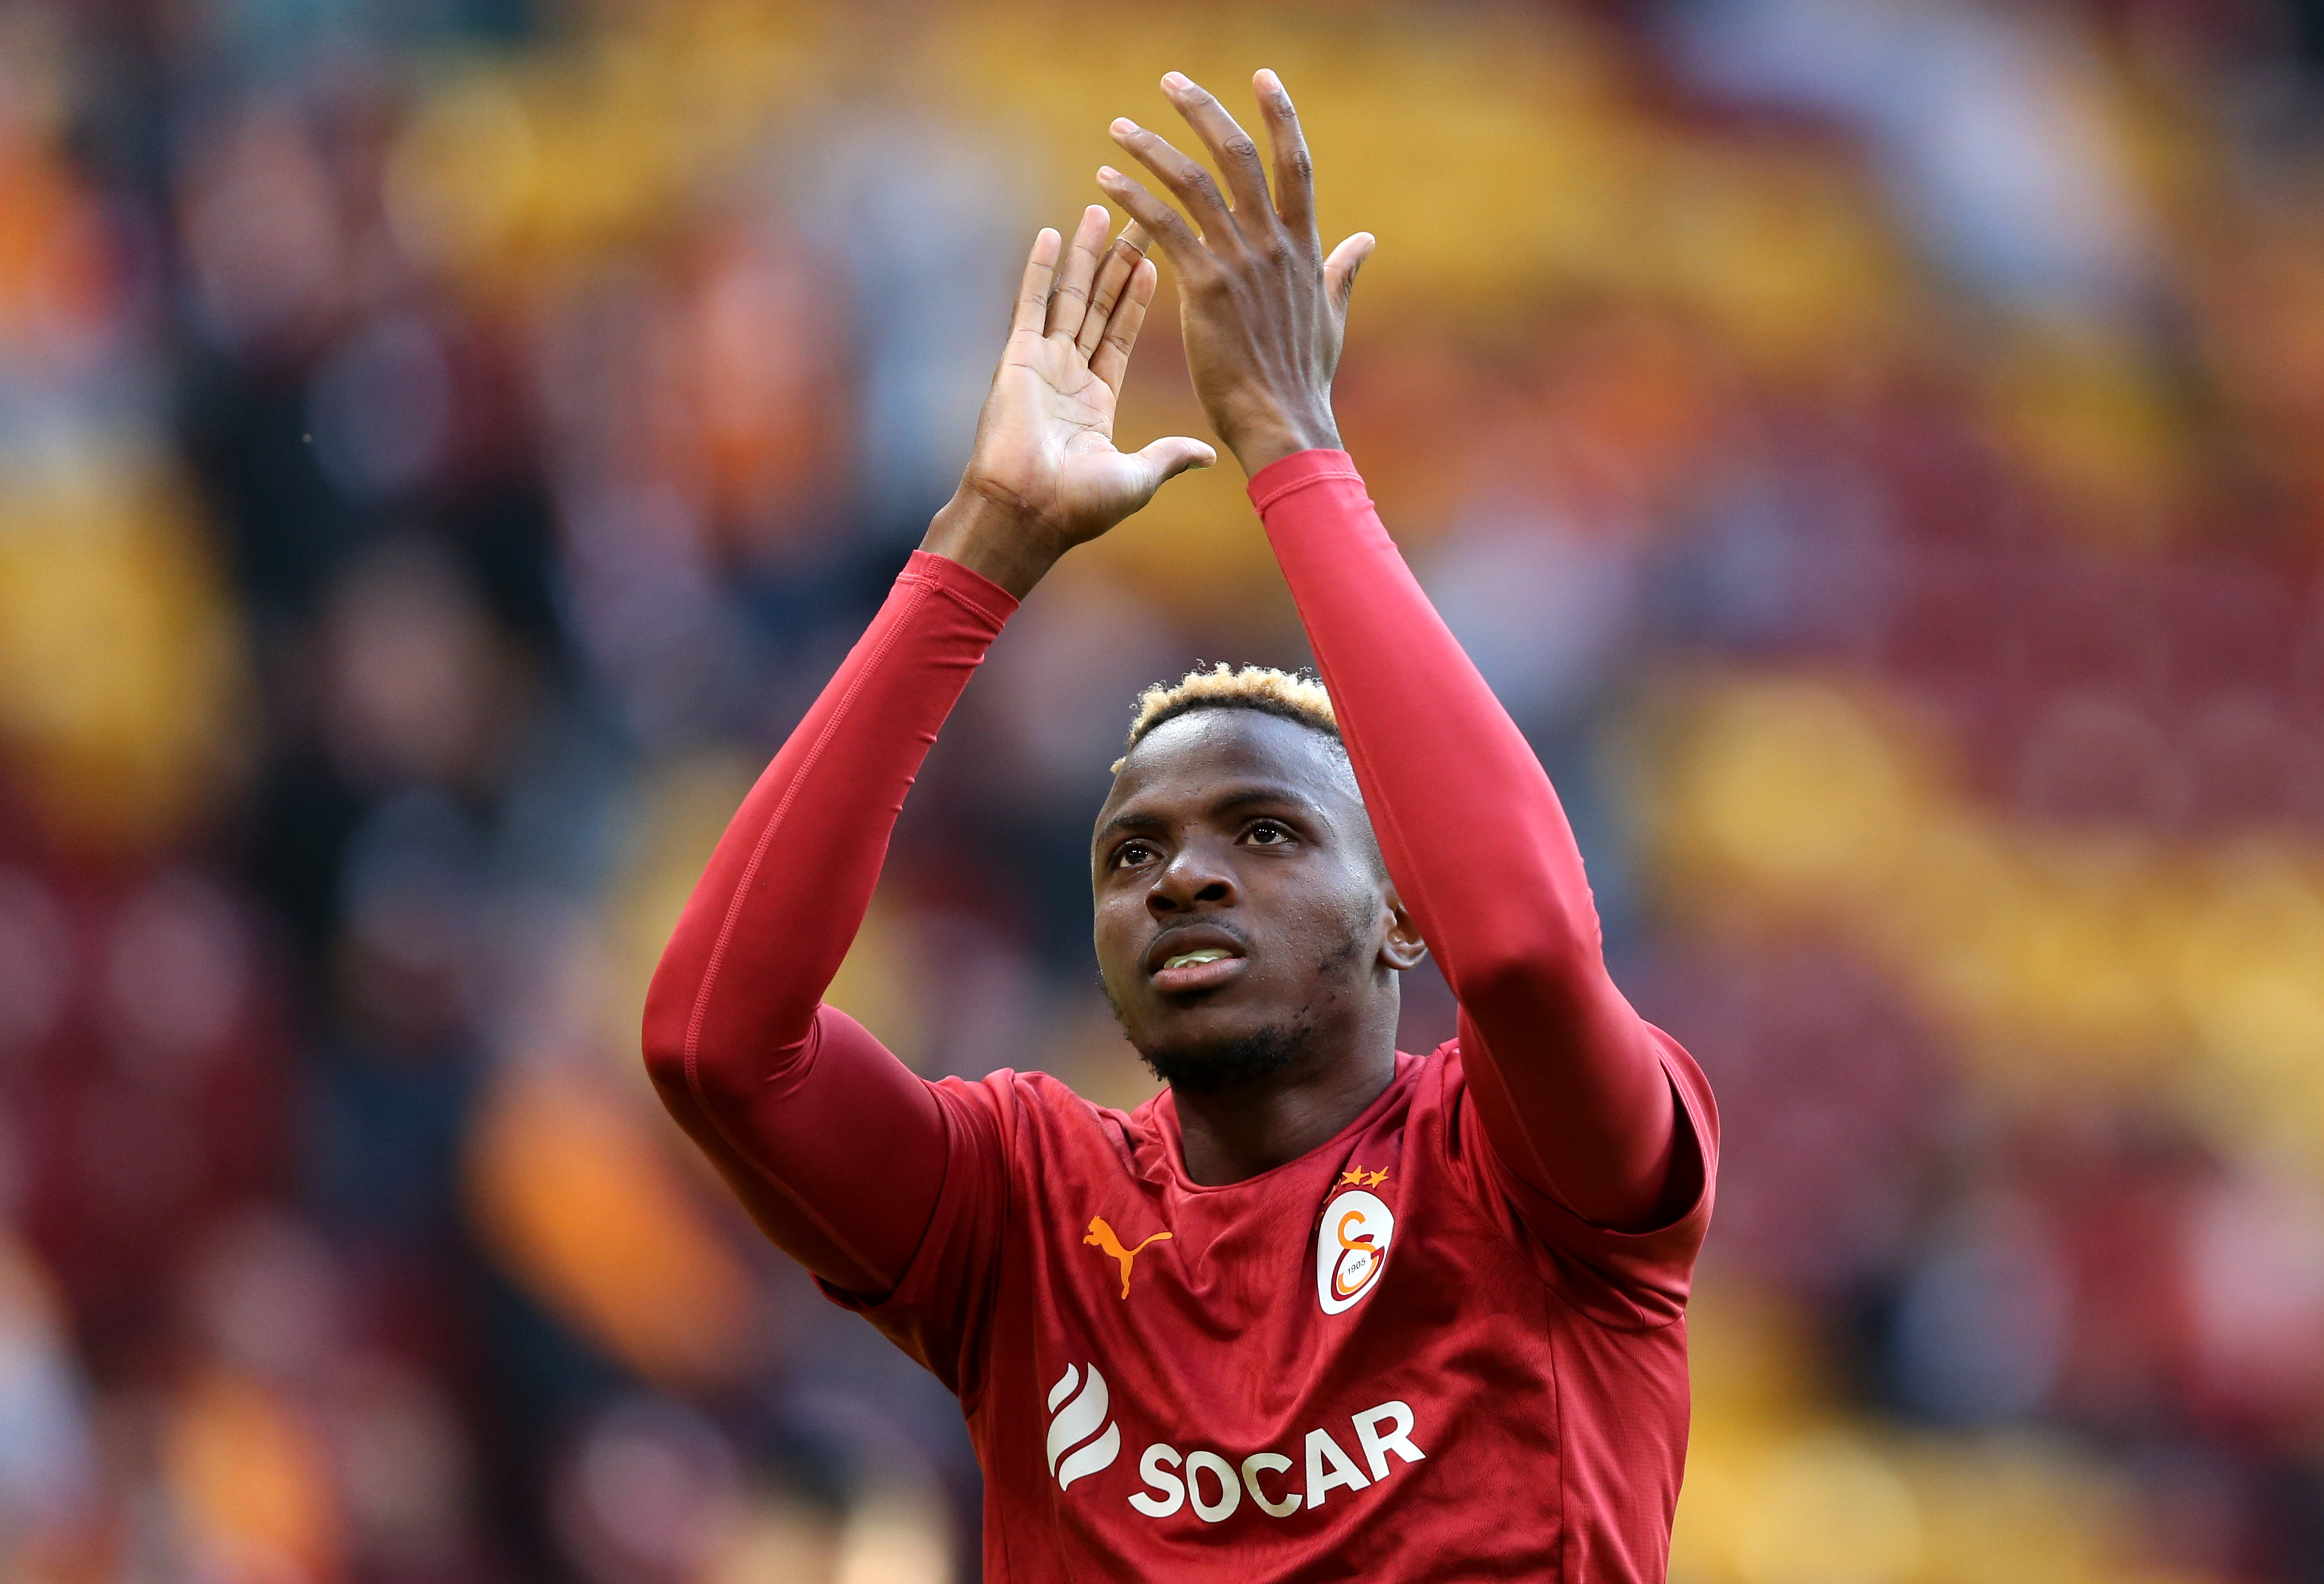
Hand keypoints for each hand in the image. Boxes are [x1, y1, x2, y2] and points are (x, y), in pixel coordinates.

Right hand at [924, 206, 1215, 598]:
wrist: (1028, 515)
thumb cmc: (1078, 507)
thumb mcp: (1137, 478)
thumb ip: (1169, 456)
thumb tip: (1207, 454)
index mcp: (1094, 402)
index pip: (1120, 336)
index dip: (1137, 299)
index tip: (1156, 261)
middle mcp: (1067, 377)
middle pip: (1097, 305)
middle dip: (1118, 263)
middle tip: (1137, 219)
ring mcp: (1041, 364)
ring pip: (1068, 296)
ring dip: (1086, 254)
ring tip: (1101, 211)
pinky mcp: (1018, 359)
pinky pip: (1031, 304)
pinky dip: (1039, 268)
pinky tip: (1052, 233)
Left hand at [1097, 69, 1373, 475]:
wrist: (1283, 422)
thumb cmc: (1303, 378)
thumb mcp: (1331, 316)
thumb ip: (1342, 272)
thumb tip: (1365, 241)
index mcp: (1304, 246)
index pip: (1295, 163)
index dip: (1280, 116)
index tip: (1263, 77)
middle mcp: (1273, 244)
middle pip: (1238, 155)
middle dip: (1203, 110)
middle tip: (1171, 81)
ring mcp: (1239, 262)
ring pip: (1193, 182)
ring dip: (1152, 147)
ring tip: (1119, 127)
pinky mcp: (1205, 287)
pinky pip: (1163, 227)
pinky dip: (1133, 198)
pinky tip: (1106, 180)